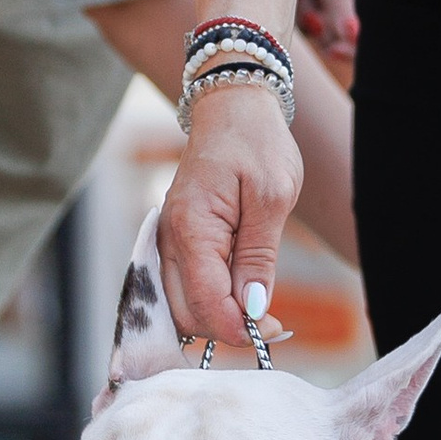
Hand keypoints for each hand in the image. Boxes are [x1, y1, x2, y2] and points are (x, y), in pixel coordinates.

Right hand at [160, 83, 302, 345]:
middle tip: (270, 325)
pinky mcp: (175, 240)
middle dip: (225, 329)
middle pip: (185, 312)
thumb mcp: (271, 197)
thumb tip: (253, 309)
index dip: (238, 328)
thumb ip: (258, 256)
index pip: (206, 302)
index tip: (272, 332)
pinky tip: (239, 298)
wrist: (232, 107)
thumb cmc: (256, 143)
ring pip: (179, 305)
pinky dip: (207, 302)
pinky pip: (181, 286)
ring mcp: (168, 240)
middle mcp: (169, 238)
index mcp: (192, 228)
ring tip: (259, 313)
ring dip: (215, 319)